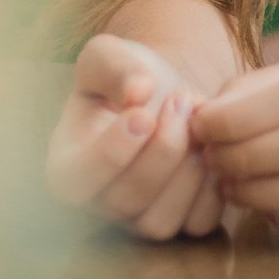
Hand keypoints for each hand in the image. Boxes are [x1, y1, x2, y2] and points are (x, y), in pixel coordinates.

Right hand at [46, 33, 223, 240]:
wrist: (165, 92)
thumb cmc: (127, 75)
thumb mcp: (108, 54)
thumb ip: (114, 66)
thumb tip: (138, 91)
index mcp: (66, 166)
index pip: (78, 180)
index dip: (113, 151)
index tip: (142, 113)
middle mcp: (98, 204)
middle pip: (127, 200)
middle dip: (163, 148)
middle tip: (181, 99)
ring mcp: (137, 221)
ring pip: (160, 223)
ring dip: (188, 169)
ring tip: (198, 121)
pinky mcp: (178, 224)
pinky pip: (198, 224)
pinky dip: (212, 187)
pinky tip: (211, 146)